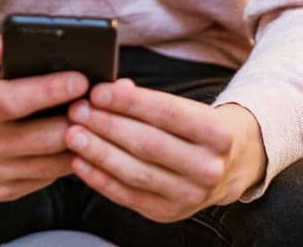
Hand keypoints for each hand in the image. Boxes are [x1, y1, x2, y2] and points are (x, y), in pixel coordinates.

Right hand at [0, 29, 91, 200]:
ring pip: (52, 162)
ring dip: (81, 140)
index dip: (50, 90)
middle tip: (104, 98)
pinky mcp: (3, 192)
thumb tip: (3, 42)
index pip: (13, 102)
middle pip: (42, 137)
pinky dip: (68, 158)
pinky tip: (83, 137)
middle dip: (78, 117)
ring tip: (100, 115)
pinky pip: (47, 177)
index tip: (82, 77)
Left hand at [64, 77, 266, 222]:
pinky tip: (79, 162)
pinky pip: (128, 196)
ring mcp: (190, 195)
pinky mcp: (169, 213)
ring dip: (98, 152)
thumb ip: (147, 99)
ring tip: (73, 134)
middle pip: (148, 144)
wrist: (229, 167)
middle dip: (107, 125)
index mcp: (217, 134)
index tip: (97, 91)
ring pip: (136, 173)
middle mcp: (208, 168)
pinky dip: (100, 179)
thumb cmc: (196, 128)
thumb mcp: (186, 108)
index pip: (167, 113)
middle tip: (77, 110)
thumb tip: (110, 90)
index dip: (129, 102)